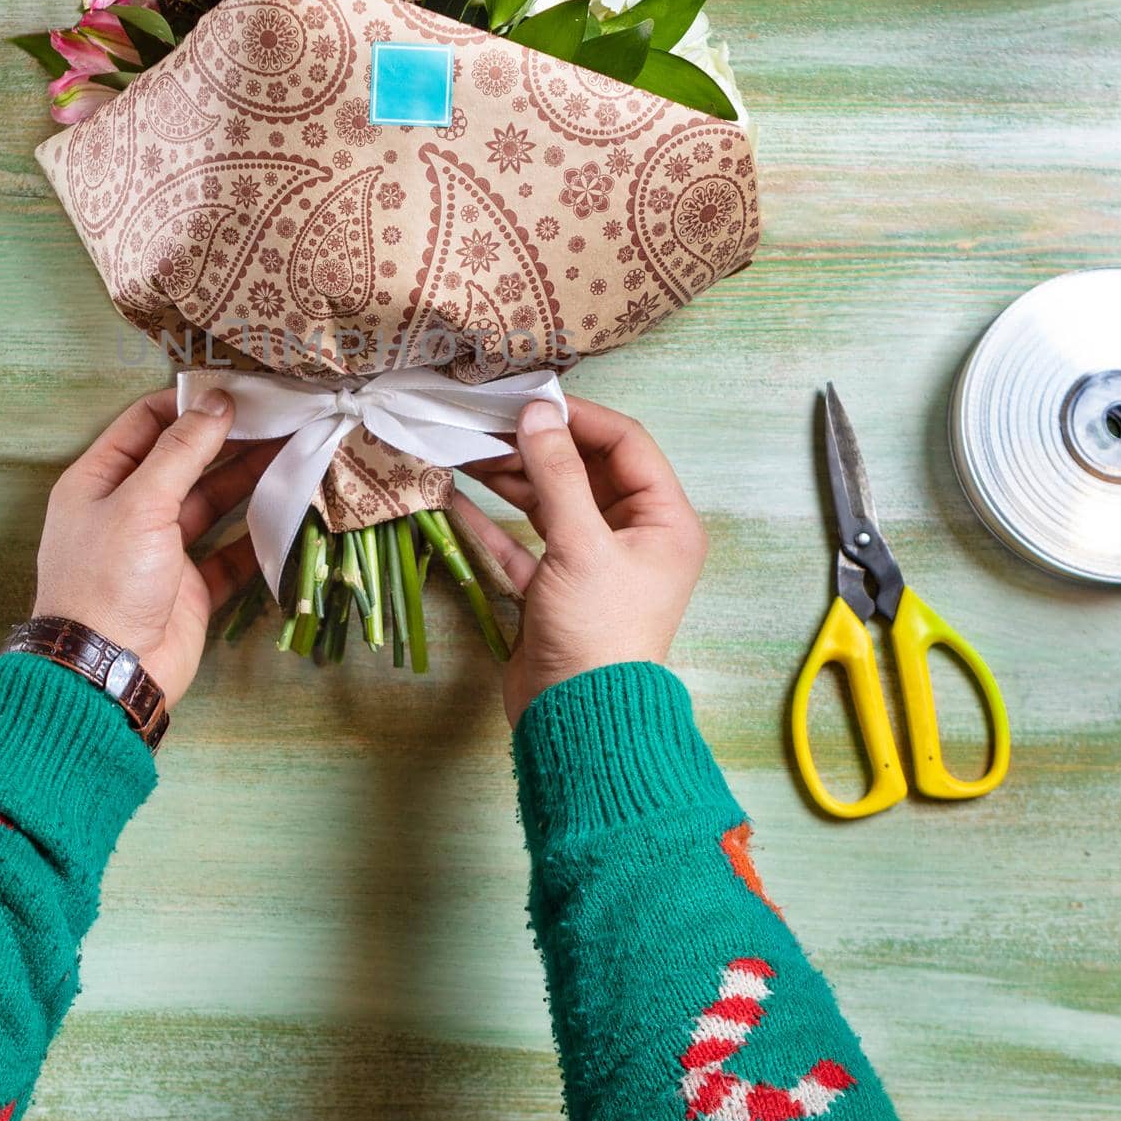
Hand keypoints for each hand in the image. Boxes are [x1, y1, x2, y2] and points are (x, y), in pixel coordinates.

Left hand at [33, 388, 271, 707]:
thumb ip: (182, 451)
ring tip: (296, 449)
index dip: (190, 402)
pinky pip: (231, 551)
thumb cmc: (108, 581)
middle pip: (186, 459)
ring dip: (250, 477)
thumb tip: (219, 401)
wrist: (108, 675)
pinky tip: (291, 509)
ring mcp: (162, 550)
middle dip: (231, 437)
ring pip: (213, 501)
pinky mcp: (191, 586)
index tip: (239, 388)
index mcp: (99, 481)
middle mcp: (130, 510)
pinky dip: (259, 532)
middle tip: (282, 414)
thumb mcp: (140, 504)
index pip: (147, 423)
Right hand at [453, 395, 708, 726]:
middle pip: (584, 469)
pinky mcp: (556, 588)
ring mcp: (593, 562)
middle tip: (486, 424)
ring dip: (511, 477)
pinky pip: (523, 541)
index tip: (529, 399)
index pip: (625, 444)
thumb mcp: (580, 544)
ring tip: (465, 451)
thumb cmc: (597, 632)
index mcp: (664, 521)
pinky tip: (455, 498)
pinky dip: (493, 521)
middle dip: (535, 446)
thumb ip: (557, 473)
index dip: (578, 417)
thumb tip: (536, 413)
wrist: (578, 721)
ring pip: (551, 502)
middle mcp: (635, 536)